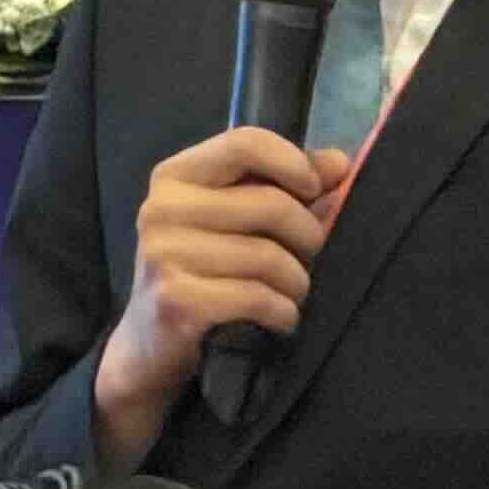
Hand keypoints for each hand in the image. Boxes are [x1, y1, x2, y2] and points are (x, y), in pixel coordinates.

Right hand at [91, 124, 353, 458]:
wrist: (149, 345)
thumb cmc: (200, 272)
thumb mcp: (231, 220)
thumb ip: (284, 186)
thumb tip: (340, 164)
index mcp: (174, 176)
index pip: (245, 143)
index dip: (294, 164)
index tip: (314, 191)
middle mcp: (161, 208)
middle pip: (271, 204)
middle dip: (307, 237)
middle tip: (307, 259)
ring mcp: (163, 255)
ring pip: (269, 257)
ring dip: (297, 283)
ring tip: (291, 294)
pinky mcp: (176, 300)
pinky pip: (258, 297)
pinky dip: (283, 312)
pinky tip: (279, 318)